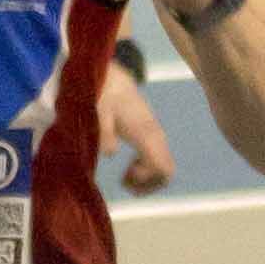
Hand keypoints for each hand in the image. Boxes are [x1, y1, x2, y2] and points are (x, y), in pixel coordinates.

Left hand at [97, 61, 173, 194]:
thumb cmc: (102, 96)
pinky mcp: (152, 136)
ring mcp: (156, 136)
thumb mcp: (98, 112)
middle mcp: (156, 136)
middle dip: (147, 184)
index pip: (162, 168)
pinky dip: (146, 171)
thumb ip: (104, 132)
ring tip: (126, 178)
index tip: (125, 176)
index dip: (146, 180)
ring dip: (147, 179)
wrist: (110, 79)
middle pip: (166, 172)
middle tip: (125, 181)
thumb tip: (111, 153)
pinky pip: (159, 161)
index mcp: (146, 133)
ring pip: (165, 169)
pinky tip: (129, 169)